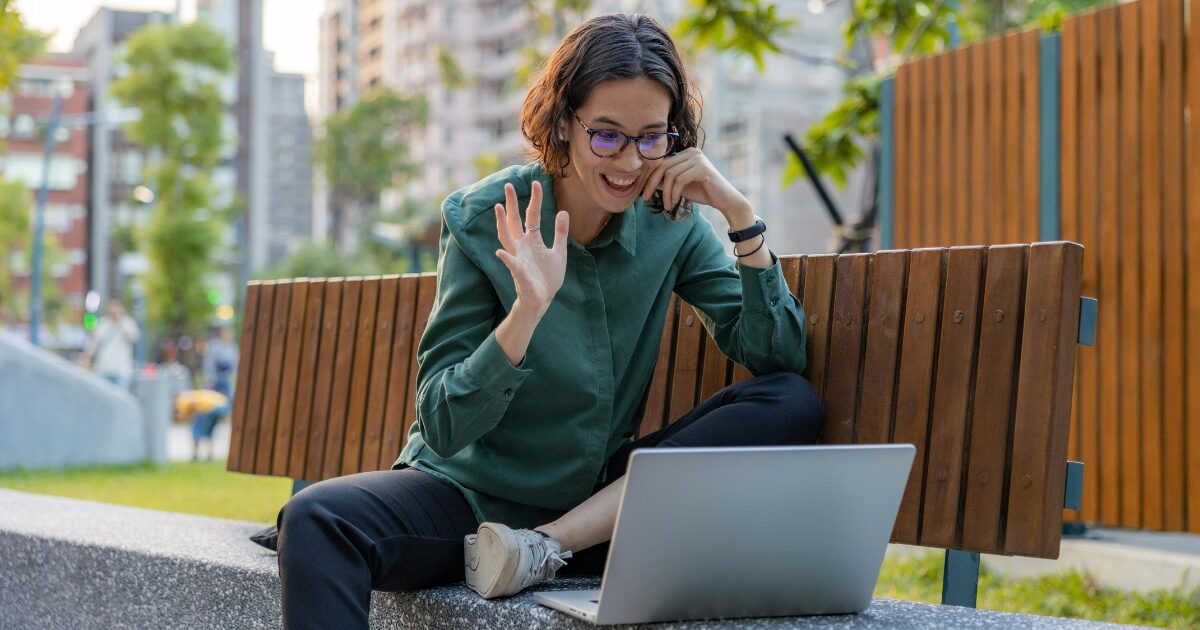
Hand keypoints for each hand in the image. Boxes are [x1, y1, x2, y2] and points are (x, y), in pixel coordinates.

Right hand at [494, 181, 569, 315]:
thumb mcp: (559, 252)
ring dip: (502, 223)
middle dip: (512, 204)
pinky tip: (500, 252)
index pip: (532, 216)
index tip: (536, 183)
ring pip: (507, 237)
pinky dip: (506, 258)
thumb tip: (563, 211)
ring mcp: (519, 258)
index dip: (535, 200)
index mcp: (533, 241)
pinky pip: (511, 265)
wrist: (542, 300)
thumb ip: (560, 233)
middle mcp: (522, 246)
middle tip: (508, 185)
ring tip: (498, 207)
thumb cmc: (547, 278)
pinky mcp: (519, 273)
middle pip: (514, 221)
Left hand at [641, 148, 750, 220]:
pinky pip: (680, 180)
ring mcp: (697, 158)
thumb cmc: (703, 192)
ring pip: (670, 175)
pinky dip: (674, 193)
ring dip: (665, 193)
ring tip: (667, 205)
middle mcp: (692, 152)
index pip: (661, 163)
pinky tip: (675, 202)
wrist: (725, 200)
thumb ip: (665, 181)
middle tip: (645, 199)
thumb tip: (646, 181)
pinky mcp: (702, 168)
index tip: (642, 193)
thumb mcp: (679, 186)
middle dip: (651, 184)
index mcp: (686, 153)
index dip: (649, 177)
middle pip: (663, 166)